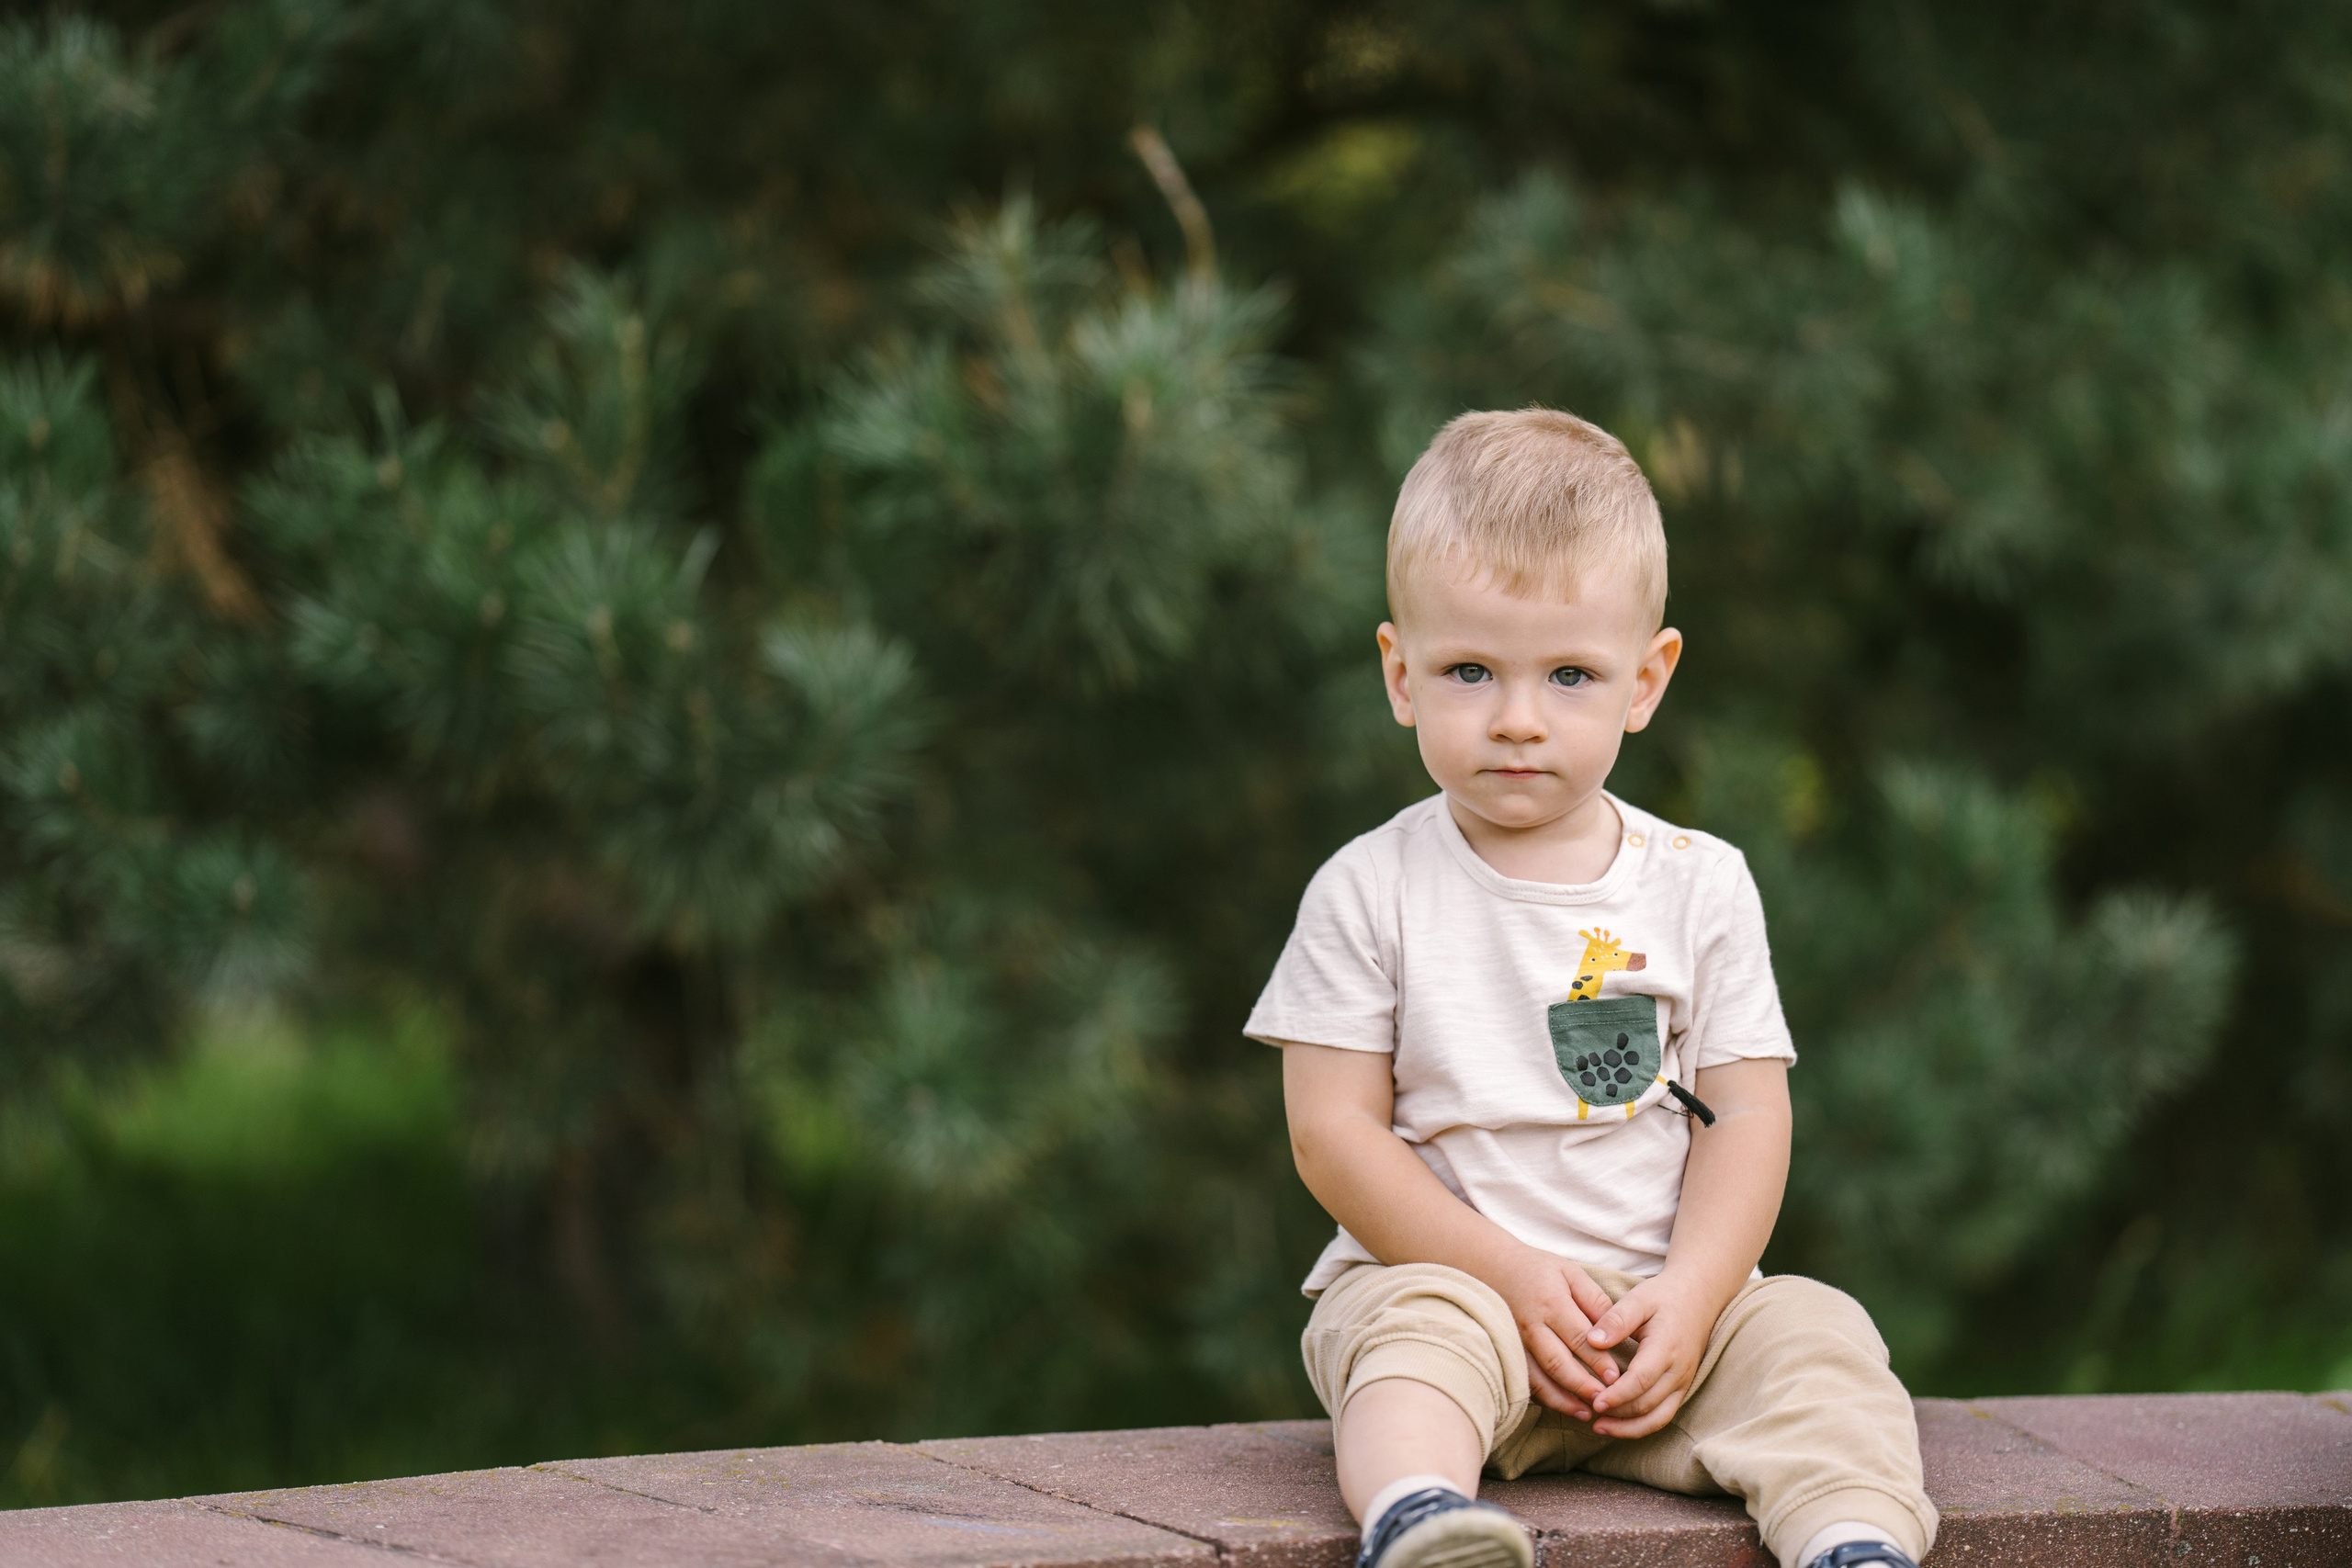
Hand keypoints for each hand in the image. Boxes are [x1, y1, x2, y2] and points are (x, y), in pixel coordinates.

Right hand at [1488, 1246, 1623, 1420]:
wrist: (1491, 1266)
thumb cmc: (1537, 1270)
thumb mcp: (1570, 1272)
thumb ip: (1594, 1300)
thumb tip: (1616, 1330)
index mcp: (1550, 1303)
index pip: (1579, 1337)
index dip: (1598, 1360)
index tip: (1617, 1377)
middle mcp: (1531, 1326)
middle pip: (1558, 1362)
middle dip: (1582, 1385)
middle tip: (1605, 1399)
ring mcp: (1515, 1342)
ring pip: (1539, 1378)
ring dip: (1563, 1399)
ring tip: (1586, 1412)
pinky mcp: (1506, 1352)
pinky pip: (1525, 1380)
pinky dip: (1543, 1397)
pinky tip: (1562, 1406)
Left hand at [1583, 1268, 1721, 1437]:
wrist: (1699, 1297)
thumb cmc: (1665, 1297)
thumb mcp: (1639, 1299)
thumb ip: (1616, 1320)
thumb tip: (1592, 1341)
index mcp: (1667, 1347)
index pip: (1641, 1380)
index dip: (1618, 1395)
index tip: (1595, 1401)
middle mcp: (1679, 1370)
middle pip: (1648, 1404)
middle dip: (1618, 1415)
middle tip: (1588, 1413)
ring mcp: (1683, 1382)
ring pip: (1658, 1418)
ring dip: (1629, 1428)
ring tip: (1600, 1428)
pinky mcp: (1681, 1388)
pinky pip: (1664, 1415)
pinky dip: (1642, 1425)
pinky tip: (1618, 1424)